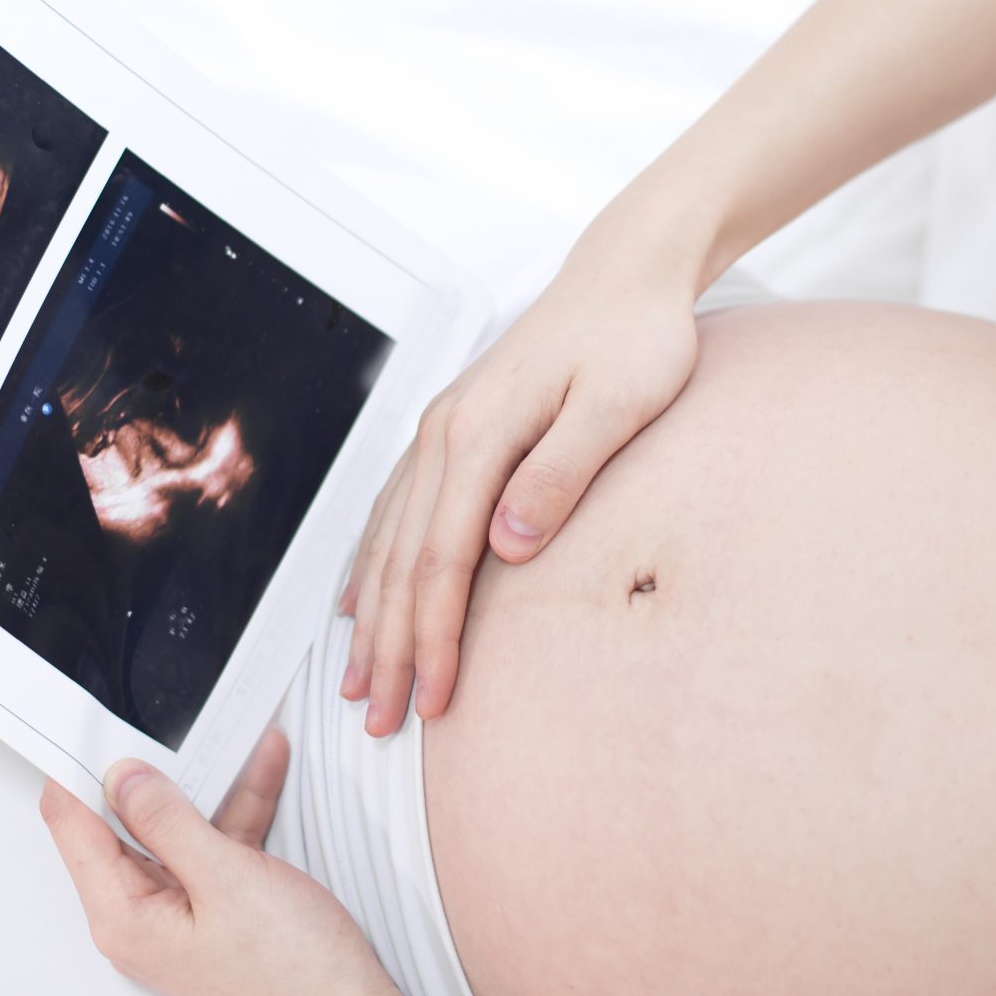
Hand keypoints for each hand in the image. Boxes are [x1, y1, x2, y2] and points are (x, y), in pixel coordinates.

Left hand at [40, 728, 404, 995]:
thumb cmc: (295, 977)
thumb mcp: (227, 878)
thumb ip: (167, 820)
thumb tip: (122, 778)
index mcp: (123, 918)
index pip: (73, 826)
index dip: (76, 770)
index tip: (90, 722)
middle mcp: (140, 921)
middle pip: (123, 825)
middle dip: (151, 772)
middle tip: (168, 723)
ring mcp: (180, 917)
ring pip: (177, 831)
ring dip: (209, 787)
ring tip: (239, 743)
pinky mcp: (218, 913)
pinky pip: (214, 849)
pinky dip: (238, 813)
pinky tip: (263, 775)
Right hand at [340, 248, 700, 735]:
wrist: (625, 272)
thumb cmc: (637, 337)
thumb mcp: (618, 403)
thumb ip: (562, 472)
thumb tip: (508, 546)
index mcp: (479, 434)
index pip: (443, 560)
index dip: (433, 637)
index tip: (434, 701)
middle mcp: (444, 434)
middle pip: (401, 562)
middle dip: (389, 648)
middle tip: (381, 722)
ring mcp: (441, 429)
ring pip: (388, 541)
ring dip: (371, 619)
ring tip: (360, 684)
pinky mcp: (452, 427)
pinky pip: (395, 510)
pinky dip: (372, 565)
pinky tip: (358, 602)